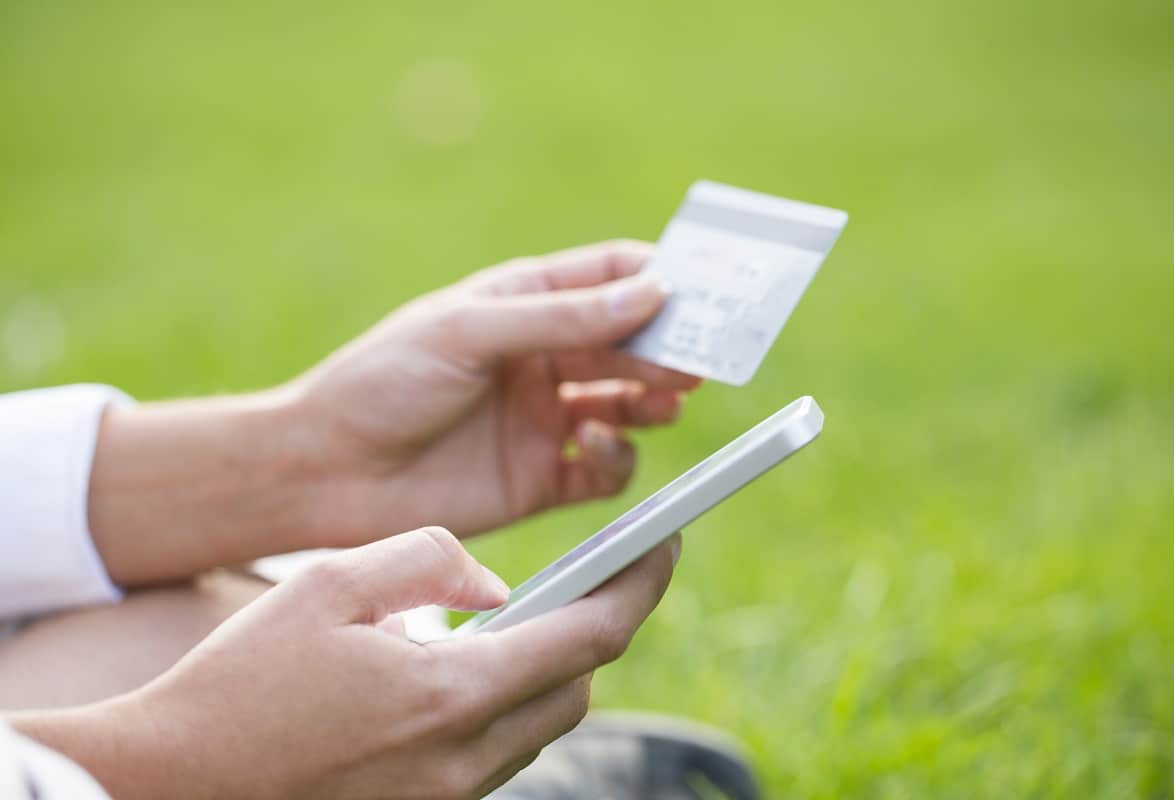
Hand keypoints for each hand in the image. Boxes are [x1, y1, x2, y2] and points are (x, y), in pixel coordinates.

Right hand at [11, 526, 678, 798]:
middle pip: (576, 686)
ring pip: (542, 724)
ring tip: (505, 626)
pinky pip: (498, 755)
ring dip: (544, 670)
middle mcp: (464, 759)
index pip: (590, 636)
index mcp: (449, 693)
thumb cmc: (242, 680)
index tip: (664, 543)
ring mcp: (448, 797)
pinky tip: (454, 677)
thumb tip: (496, 583)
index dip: (641, 584)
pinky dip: (502, 708)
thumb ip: (430, 560)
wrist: (174, 783)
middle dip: (591, 628)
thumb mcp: (328, 583)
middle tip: (581, 579)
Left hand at [291, 240, 700, 543]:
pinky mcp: (543, 479)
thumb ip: (562, 316)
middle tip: (701, 356)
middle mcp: (542, 360)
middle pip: (629, 343)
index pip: (608, 278)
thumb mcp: (469, 331)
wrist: (325, 472)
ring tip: (662, 398)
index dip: (659, 278)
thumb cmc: (382, 382)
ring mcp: (544, 420)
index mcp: (522, 305)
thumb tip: (655, 291)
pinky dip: (617, 455)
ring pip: (629, 403)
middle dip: (668, 346)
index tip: (706, 286)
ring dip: (654, 398)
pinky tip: (593, 443)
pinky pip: (607, 467)